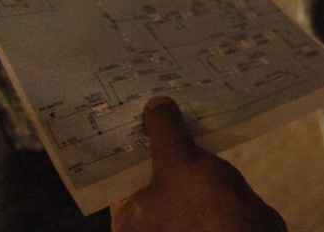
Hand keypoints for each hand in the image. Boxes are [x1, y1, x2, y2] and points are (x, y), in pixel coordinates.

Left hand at [111, 97, 287, 231]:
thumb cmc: (203, 206)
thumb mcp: (178, 160)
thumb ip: (163, 130)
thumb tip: (155, 103)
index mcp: (128, 218)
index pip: (119, 172)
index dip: (127, 140)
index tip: (135, 110)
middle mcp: (147, 223)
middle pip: (145, 171)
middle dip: (155, 140)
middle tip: (159, 103)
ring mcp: (176, 220)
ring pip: (172, 175)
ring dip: (180, 148)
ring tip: (182, 111)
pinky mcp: (203, 216)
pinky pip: (194, 182)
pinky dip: (198, 161)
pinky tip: (205, 136)